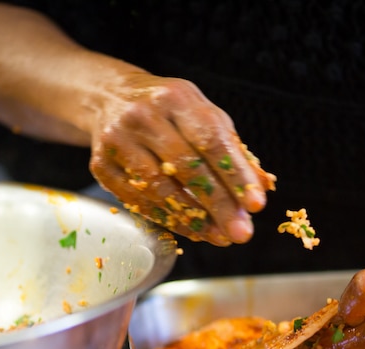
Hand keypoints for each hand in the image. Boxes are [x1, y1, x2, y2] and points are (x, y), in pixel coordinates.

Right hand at [88, 73, 274, 244]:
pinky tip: (191, 230)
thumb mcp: (202, 115)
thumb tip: (263, 186)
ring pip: (159, 188)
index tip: (256, 204)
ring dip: (193, 218)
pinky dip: (167, 218)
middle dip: (218, 205)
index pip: (212, 140)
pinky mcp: (101, 164)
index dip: (235, 175)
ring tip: (219, 236)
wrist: (107, 96)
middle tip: (241, 233)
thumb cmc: (167, 110)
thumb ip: (232, 149)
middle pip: (186, 167)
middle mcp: (144, 116)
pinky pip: (137, 200)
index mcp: (176, 98)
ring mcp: (118, 140)